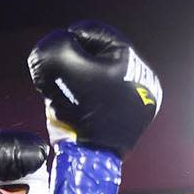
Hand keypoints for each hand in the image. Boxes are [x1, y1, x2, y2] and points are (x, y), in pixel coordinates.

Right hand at [28, 22, 161, 193]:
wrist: (91, 161)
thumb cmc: (79, 109)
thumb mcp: (58, 64)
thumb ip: (52, 45)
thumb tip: (55, 47)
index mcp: (130, 58)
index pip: (89, 32)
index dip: (65, 44)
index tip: (54, 64)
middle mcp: (141, 78)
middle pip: (94, 57)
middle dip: (72, 68)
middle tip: (60, 84)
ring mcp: (137, 102)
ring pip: (96, 79)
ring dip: (77, 86)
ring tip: (67, 101)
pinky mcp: (128, 122)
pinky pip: (101, 102)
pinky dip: (86, 104)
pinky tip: (78, 115)